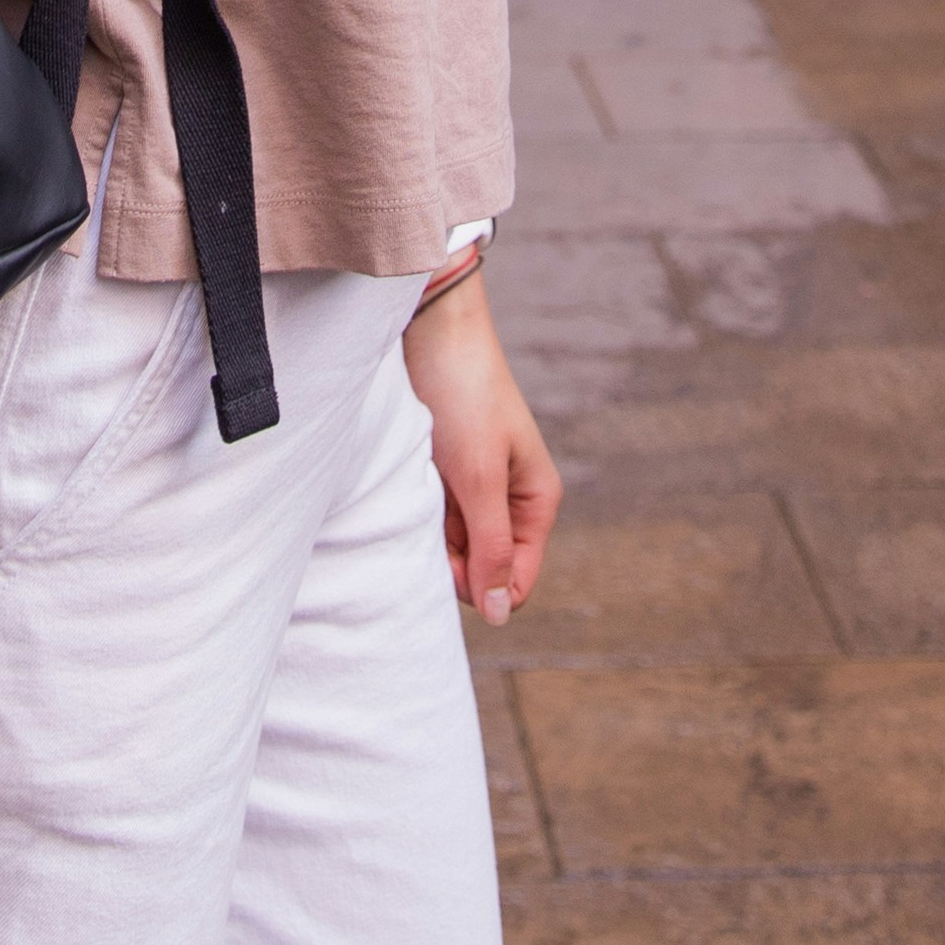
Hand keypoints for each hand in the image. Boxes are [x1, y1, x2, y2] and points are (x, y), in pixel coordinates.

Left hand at [405, 269, 557, 624]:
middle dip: (451, 557)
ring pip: (453, 545)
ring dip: (431, 532)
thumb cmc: (464, 397)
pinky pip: (432, 518)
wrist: (431, 329)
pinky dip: (417, 510)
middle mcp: (510, 501)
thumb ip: (490, 549)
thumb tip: (501, 616)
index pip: (515, 583)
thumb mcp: (479, 479)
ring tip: (419, 487)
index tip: (447, 556)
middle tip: (428, 511)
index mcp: (536, 503)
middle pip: (480, 568)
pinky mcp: (445, 474)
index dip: (480, 585)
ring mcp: (476, 488)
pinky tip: (408, 482)